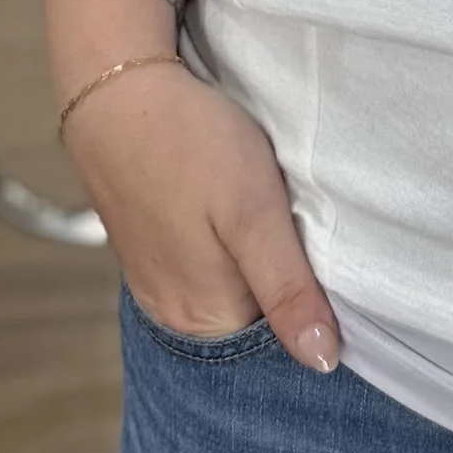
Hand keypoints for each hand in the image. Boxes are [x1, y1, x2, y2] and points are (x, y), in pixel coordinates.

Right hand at [64, 62, 342, 372]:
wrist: (116, 89)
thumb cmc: (190, 146)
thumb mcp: (254, 214)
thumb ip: (287, 291)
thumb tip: (322, 363)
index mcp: (204, 318)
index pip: (278, 347)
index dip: (314, 314)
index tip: (336, 277)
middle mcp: (174, 314)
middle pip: (252, 326)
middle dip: (288, 294)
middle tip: (311, 238)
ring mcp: (157, 283)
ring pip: (231, 295)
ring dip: (260, 271)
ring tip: (278, 224)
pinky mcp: (151, 250)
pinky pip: (205, 271)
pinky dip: (231, 253)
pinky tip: (242, 220)